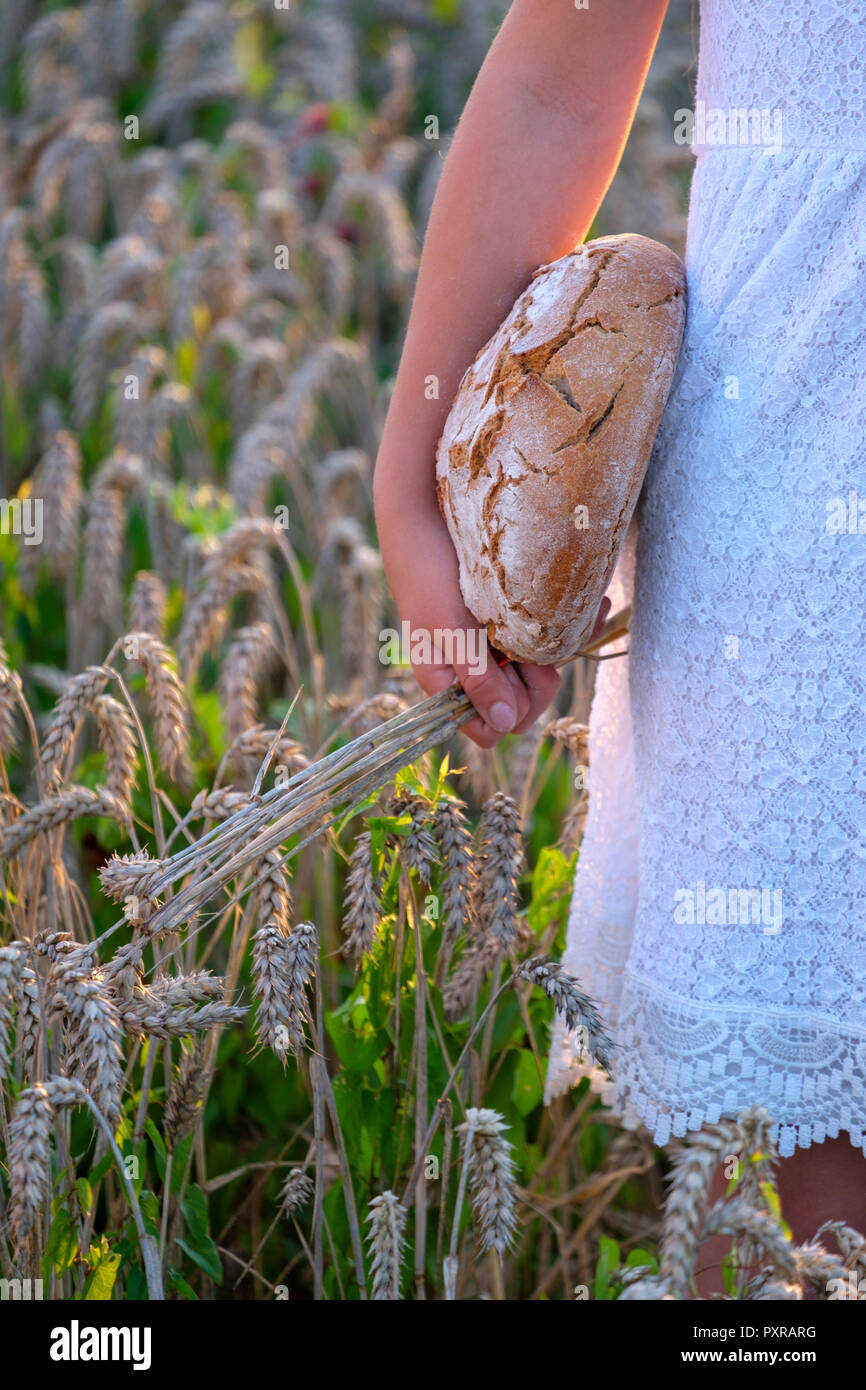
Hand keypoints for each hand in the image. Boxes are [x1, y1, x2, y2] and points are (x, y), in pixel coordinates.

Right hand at [375, 492, 605, 747]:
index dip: (513, 708)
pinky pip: (547, 639)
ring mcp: (492, 646)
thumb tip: (505, 726)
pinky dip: (571, 626)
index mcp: (448, 683)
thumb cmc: (428, 571)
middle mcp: (472, 672)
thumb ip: (477, 678)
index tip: (519, 669)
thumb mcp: (451, 628)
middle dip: (541, 676)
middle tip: (537, 637)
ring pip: (539, 670)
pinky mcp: (509, 619)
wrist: (425, 513)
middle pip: (522, 703)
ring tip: (581, 611)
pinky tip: (595, 604)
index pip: (489, 728)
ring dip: (562, 646)